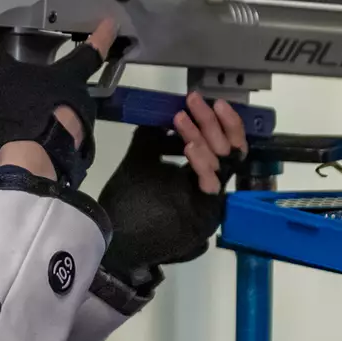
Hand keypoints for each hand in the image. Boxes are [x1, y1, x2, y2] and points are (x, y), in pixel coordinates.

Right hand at [0, 20, 116, 187]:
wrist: (32, 161)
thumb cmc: (25, 110)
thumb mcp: (2, 77)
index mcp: (73, 77)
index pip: (92, 50)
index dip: (102, 35)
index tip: (112, 23)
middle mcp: (84, 100)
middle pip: (77, 85)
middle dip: (62, 83)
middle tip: (43, 82)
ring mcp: (83, 129)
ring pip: (71, 112)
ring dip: (56, 110)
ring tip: (32, 113)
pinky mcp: (75, 152)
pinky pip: (63, 135)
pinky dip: (50, 132)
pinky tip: (32, 136)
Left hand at [97, 92, 249, 288]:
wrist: (115, 240)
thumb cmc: (127, 202)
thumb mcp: (139, 162)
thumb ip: (152, 139)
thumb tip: (162, 114)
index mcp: (198, 173)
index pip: (223, 143)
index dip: (220, 121)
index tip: (204, 100)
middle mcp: (209, 186)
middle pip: (227, 148)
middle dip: (211, 121)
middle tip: (194, 102)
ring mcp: (209, 201)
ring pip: (222, 163)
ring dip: (204, 136)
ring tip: (181, 120)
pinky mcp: (204, 215)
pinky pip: (211, 186)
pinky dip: (201, 163)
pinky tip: (188, 147)